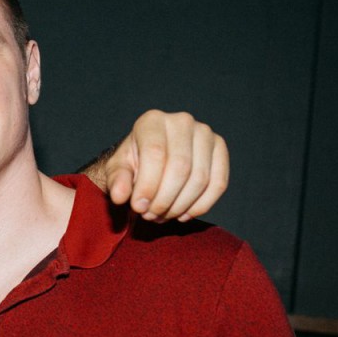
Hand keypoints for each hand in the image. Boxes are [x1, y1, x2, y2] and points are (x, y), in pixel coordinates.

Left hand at [104, 110, 228, 221]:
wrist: (151, 160)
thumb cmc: (134, 163)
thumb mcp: (118, 170)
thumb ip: (117, 181)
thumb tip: (120, 196)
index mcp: (152, 121)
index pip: (155, 154)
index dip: (147, 186)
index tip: (138, 207)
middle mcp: (182, 121)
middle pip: (180, 168)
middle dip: (164, 200)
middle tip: (150, 215)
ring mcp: (205, 134)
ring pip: (200, 179)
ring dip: (180, 206)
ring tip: (162, 215)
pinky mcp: (220, 150)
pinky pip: (218, 184)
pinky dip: (200, 206)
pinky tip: (182, 214)